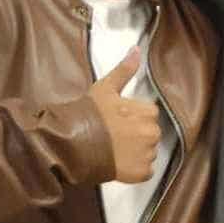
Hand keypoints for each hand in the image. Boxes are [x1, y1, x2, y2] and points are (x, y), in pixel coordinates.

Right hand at [88, 47, 160, 182]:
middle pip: (149, 134)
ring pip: (147, 152)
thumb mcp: (105, 88)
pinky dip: (134, 170)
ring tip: (113, 150)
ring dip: (135, 153)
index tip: (116, 120)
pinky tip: (118, 164)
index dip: (132, 117)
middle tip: (113, 136)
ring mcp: (147, 155)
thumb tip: (137, 49)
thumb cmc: (87, 115)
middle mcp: (152, 134)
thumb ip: (125, 70)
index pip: (148, 114)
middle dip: (135, 135)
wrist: (71, 144)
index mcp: (148, 113)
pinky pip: (145, 171)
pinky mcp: (140, 173)